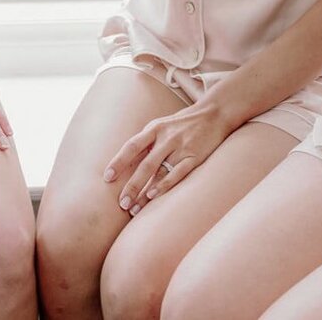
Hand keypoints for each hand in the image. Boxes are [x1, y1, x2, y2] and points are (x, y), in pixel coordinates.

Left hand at [103, 101, 235, 214]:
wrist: (213, 113)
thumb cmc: (182, 124)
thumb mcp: (161, 125)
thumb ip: (146, 142)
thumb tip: (125, 162)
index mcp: (154, 129)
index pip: (132, 146)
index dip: (118, 162)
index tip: (107, 178)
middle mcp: (166, 138)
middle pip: (144, 164)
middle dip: (131, 185)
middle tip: (122, 203)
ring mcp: (180, 147)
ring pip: (159, 172)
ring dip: (145, 192)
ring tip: (135, 209)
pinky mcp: (195, 157)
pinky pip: (178, 173)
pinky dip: (165, 185)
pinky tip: (155, 196)